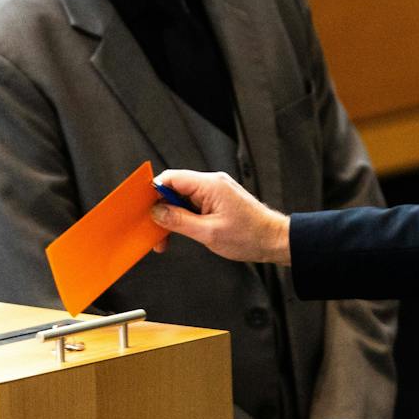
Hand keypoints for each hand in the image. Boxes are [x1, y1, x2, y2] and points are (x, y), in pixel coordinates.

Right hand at [150, 170, 290, 263]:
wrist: (274, 240)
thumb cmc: (249, 236)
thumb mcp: (208, 233)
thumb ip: (179, 221)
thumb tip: (156, 212)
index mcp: (210, 185)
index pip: (171, 178)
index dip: (154, 193)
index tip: (143, 210)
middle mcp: (212, 183)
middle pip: (174, 189)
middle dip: (162, 210)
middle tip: (155, 233)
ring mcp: (216, 191)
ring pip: (182, 198)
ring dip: (172, 217)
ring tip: (167, 239)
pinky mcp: (218, 200)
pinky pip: (193, 204)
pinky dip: (184, 217)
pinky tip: (180, 232)